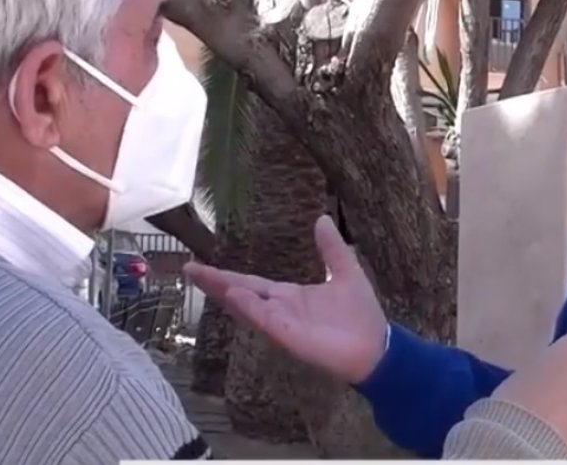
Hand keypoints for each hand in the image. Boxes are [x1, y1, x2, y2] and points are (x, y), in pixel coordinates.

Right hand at [183, 215, 387, 383]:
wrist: (377, 347)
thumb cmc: (361, 314)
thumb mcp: (346, 272)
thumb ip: (331, 249)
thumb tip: (322, 218)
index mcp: (289, 296)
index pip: (250, 283)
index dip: (226, 275)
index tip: (199, 265)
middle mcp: (280, 310)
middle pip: (241, 293)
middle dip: (215, 282)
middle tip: (188, 268)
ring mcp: (283, 324)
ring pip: (248, 307)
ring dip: (226, 292)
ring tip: (202, 276)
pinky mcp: (291, 337)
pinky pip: (266, 321)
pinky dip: (250, 308)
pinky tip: (235, 295)